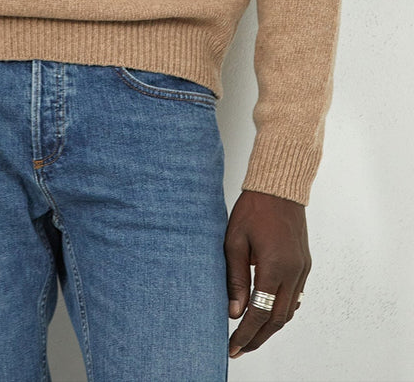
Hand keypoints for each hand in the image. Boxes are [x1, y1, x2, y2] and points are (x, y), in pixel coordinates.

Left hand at [224, 190, 310, 358]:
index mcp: (274, 267)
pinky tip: (267, 314)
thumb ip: (236, 279)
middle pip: (277, 319)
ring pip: (289, 311)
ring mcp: (302, 269)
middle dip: (259, 338)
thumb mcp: (235, 242)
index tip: (233, 347)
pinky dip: (281, 310)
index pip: (260, 313)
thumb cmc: (253, 209)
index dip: (246, 334)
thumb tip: (235, 312)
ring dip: (271, 327)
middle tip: (240, 348)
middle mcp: (293, 272)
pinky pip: (295, 297)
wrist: (279, 188)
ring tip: (251, 336)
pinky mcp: (305, 264)